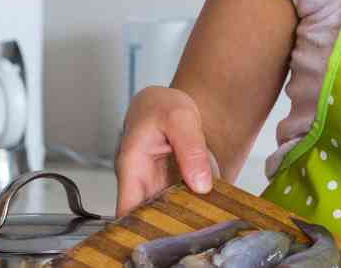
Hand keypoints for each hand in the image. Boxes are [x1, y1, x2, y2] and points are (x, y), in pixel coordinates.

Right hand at [114, 86, 220, 217]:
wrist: (167, 104)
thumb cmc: (163, 107)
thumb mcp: (180, 119)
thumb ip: (191, 149)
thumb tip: (201, 184)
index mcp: (132, 167)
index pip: (126, 211)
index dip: (139, 229)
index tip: (164, 236)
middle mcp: (140, 184)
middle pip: (148, 220)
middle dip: (169, 229)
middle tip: (195, 230)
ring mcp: (156, 188)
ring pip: (167, 216)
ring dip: (186, 221)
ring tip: (207, 222)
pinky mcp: (171, 189)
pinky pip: (182, 206)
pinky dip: (197, 210)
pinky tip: (214, 212)